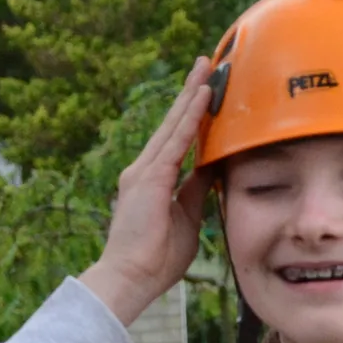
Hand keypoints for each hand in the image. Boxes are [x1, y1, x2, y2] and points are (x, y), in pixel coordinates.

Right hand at [79, 59, 213, 326]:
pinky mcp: (150, 178)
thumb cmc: (156, 259)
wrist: (130, 278)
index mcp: (152, 180)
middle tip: (207, 65)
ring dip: (193, 95)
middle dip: (191, 93)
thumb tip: (212, 171)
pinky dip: (191, 117)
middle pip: (174, 123)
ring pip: (175, 124)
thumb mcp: (187, 219)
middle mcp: (145, 169)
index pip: (178, 139)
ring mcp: (144, 171)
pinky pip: (176, 141)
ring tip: (207, 68)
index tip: (207, 92)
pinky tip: (204, 96)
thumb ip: (196, 193)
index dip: (193, 115)